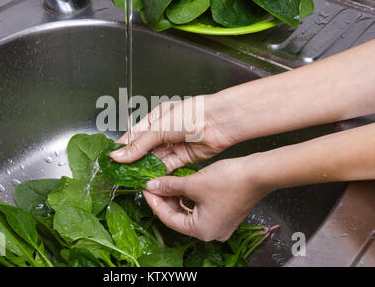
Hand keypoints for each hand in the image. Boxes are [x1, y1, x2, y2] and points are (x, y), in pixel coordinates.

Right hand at [110, 95, 236, 171]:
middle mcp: (164, 132)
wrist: (218, 122)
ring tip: (132, 178)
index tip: (112, 158)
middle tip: (120, 172)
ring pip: (155, 160)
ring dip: (145, 169)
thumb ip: (139, 145)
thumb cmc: (191, 114)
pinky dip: (158, 173)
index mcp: (156, 118)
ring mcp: (174, 145)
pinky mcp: (184, 157)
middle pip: (144, 149)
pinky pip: (167, 167)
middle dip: (133, 161)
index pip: (134, 135)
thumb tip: (119, 155)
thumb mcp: (159, 128)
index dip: (123, 147)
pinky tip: (149, 179)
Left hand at [143, 157, 270, 241]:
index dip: (154, 202)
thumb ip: (169, 186)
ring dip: (176, 197)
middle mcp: (211, 231)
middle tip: (153, 184)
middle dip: (165, 199)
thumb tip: (152, 186)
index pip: (168, 219)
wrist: (258, 173)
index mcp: (202, 230)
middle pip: (179, 216)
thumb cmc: (231, 181)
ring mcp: (219, 223)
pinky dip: (189, 196)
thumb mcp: (193, 183)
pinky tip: (180, 184)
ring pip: (189, 211)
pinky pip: (200, 207)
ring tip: (164, 182)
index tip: (145, 189)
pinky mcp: (224, 212)